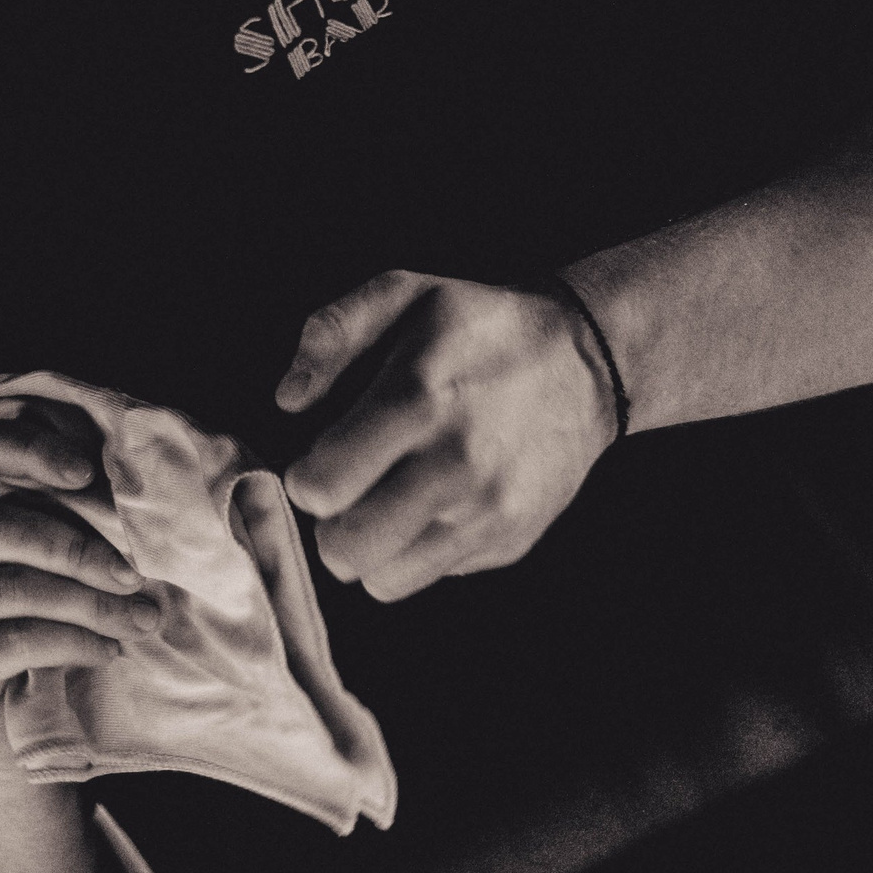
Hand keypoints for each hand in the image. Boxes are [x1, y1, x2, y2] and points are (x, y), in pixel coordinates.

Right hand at [0, 408, 161, 774]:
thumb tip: (128, 489)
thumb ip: (60, 515)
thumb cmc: (35, 623)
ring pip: (15, 587)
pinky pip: (17, 639)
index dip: (32, 448)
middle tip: (136, 576)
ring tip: (142, 618)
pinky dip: (77, 641)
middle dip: (81, 549)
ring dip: (94, 604)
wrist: (3, 727)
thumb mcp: (43, 560)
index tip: (88, 470)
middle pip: (1, 525)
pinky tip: (110, 649)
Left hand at [277, 271, 616, 601]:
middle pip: (344, 549)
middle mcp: (457, 462)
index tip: (325, 456)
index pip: (322, 486)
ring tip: (388, 499)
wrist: (584, 363)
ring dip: (371, 544)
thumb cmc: (479, 327)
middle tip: (351, 487)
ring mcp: (488, 509)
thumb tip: (288, 400)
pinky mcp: (509, 540)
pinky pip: (428, 577)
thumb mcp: (406, 294)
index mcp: (420, 395)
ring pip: (381, 578)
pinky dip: (415, 553)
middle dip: (331, 522)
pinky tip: (431, 507)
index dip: (307, 476)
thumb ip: (334, 332)